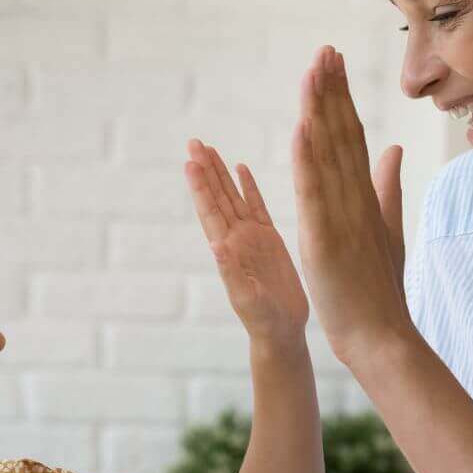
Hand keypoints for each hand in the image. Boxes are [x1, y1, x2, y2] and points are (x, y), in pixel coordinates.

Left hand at [184, 138, 308, 347]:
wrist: (281, 330)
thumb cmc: (262, 321)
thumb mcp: (246, 299)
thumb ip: (231, 273)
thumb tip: (216, 246)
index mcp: (228, 251)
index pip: (210, 212)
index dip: (200, 187)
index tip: (191, 162)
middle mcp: (235, 239)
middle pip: (217, 197)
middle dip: (205, 170)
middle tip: (193, 142)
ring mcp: (251, 238)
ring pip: (233, 197)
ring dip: (220, 173)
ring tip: (209, 148)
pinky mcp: (269, 240)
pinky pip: (256, 207)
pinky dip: (248, 187)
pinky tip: (241, 168)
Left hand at [291, 45, 411, 364]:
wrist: (382, 335)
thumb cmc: (380, 289)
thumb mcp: (384, 229)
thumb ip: (387, 186)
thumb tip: (392, 148)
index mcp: (364, 196)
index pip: (352, 136)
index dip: (342, 97)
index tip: (333, 61)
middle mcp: (355, 198)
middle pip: (342, 135)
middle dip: (332, 90)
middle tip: (324, 49)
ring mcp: (342, 215)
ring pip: (329, 154)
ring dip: (320, 110)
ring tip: (313, 70)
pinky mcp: (326, 237)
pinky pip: (315, 192)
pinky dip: (308, 159)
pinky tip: (302, 127)